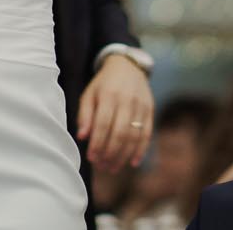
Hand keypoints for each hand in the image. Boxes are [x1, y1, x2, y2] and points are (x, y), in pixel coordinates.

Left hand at [77, 53, 154, 172]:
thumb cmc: (104, 84)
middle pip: (120, 132)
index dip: (97, 143)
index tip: (91, 158)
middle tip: (102, 167)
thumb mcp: (89, 94)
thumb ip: (85, 115)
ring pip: (134, 136)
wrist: (127, 65)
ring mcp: (141, 105)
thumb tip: (82, 137)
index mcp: (109, 95)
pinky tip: (133, 162)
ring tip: (113, 168)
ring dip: (124, 156)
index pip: (103, 124)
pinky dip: (141, 150)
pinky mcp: (150, 110)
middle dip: (110, 153)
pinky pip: (147, 133)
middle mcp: (127, 100)